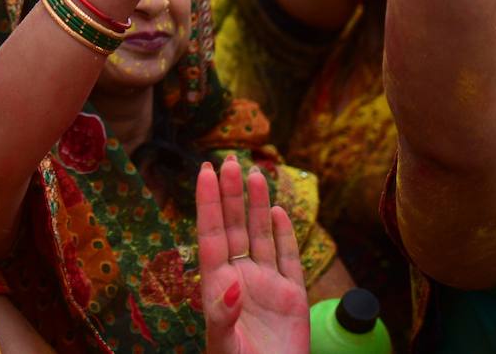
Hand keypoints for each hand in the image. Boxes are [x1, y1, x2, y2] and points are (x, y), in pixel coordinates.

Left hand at [197, 157, 309, 353]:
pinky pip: (288, 258)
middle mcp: (240, 276)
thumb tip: (233, 284)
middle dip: (231, 194)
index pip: (210, 234)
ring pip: (260, 235)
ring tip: (254, 174)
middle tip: (228, 160)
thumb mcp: (223, 342)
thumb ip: (224, 313)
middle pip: (234, 227)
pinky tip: (277, 211)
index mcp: (218, 284)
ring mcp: (267, 284)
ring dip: (257, 205)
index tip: (203, 172)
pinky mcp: (292, 296)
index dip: (208, 203)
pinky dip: (284, 234)